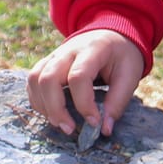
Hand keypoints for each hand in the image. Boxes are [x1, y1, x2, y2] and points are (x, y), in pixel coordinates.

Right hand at [27, 29, 144, 137]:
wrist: (110, 34)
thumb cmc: (121, 55)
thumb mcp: (130, 75)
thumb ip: (118, 101)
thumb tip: (104, 129)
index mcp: (92, 49)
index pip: (78, 77)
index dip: (84, 104)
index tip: (94, 123)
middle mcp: (67, 50)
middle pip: (49, 78)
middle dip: (56, 108)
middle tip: (70, 129)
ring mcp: (54, 55)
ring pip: (35, 79)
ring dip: (44, 106)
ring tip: (61, 123)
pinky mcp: (47, 63)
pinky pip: (32, 81)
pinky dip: (37, 100)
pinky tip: (52, 113)